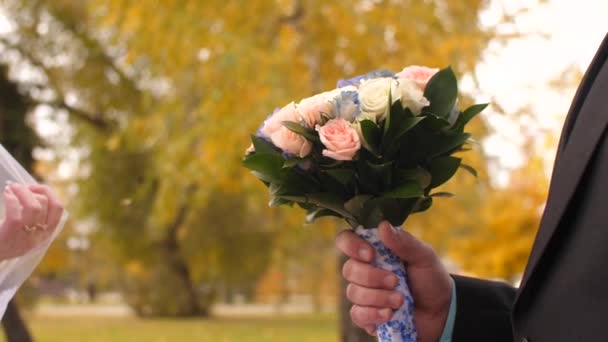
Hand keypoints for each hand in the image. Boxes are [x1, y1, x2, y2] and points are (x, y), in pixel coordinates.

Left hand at [0, 183, 63, 260]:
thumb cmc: (6, 241)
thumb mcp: (27, 232)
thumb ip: (35, 217)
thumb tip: (33, 190)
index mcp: (46, 234)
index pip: (58, 208)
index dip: (49, 193)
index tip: (34, 188)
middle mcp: (40, 236)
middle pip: (44, 204)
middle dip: (31, 190)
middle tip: (17, 187)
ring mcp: (27, 237)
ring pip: (34, 207)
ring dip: (22, 191)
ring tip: (11, 188)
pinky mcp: (11, 235)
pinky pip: (15, 213)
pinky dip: (11, 199)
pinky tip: (6, 194)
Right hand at [336, 221, 452, 340]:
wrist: (441, 312)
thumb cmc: (430, 279)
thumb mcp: (424, 257)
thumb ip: (404, 242)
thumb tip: (382, 226)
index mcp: (374, 251)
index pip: (346, 240)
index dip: (351, 245)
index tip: (371, 254)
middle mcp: (364, 270)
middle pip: (349, 269)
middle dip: (373, 277)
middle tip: (396, 281)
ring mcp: (363, 294)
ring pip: (354, 293)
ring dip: (379, 297)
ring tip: (401, 300)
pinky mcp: (366, 316)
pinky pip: (357, 314)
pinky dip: (374, 314)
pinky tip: (390, 314)